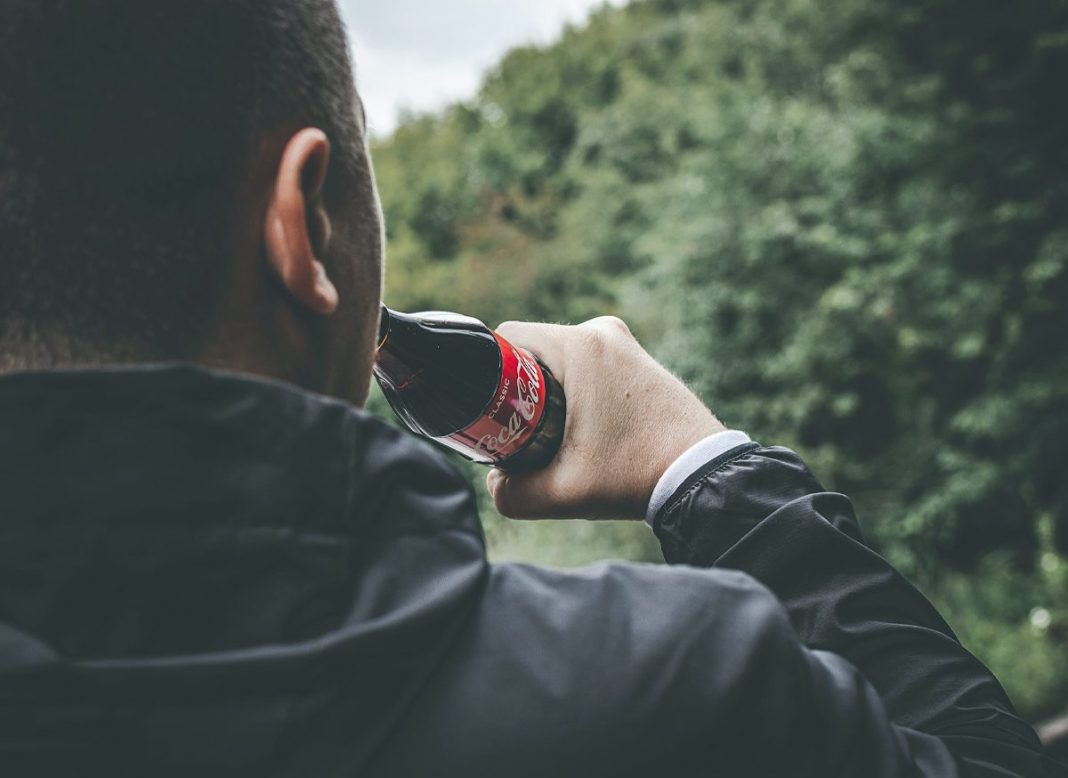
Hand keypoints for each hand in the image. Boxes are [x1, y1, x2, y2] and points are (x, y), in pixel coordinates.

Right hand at [486, 316, 725, 519]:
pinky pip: (589, 361)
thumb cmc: (636, 477)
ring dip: (548, 387)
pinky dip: (576, 386)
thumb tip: (495, 483)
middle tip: (516, 427)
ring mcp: (625, 343)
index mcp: (581, 346)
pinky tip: (580, 424)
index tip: (489, 407)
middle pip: (535, 347)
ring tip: (550, 432)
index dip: (488, 370)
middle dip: (519, 385)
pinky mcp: (639, 359)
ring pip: (563, 355)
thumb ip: (511, 494)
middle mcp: (603, 332)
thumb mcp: (563, 493)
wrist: (703, 476)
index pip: (510, 335)